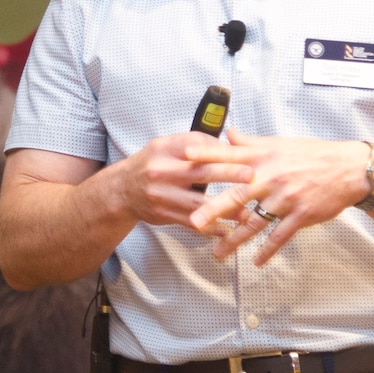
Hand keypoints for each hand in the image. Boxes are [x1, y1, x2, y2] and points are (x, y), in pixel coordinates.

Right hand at [100, 132, 255, 229]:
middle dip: (228, 174)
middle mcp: (160, 171)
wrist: (121, 191)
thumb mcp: (165, 146)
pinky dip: (210, 227)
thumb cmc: (151, 164)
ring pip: (197, 203)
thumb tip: (228, 143)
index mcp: (164, 149)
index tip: (242, 153)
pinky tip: (227, 229)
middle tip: (251, 176)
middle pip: (200, 172)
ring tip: (245, 211)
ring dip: (223, 208)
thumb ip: (194, 143)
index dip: (219, 150)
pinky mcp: (163, 215)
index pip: (195, 146)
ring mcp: (161, 195)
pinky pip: (191, 222)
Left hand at [185, 127, 369, 265]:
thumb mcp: (279, 144)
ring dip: (235, 240)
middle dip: (214, 209)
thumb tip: (227, 133)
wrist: (349, 168)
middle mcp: (271, 177)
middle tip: (193, 222)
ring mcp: (286, 198)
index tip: (184, 155)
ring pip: (255, 222)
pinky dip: (268, 250)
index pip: (229, 155)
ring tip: (218, 253)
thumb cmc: (312, 155)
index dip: (207, 154)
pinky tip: (256, 262)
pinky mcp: (301, 215)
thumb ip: (250, 143)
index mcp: (263, 158)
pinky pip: (280, 236)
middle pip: (237, 194)